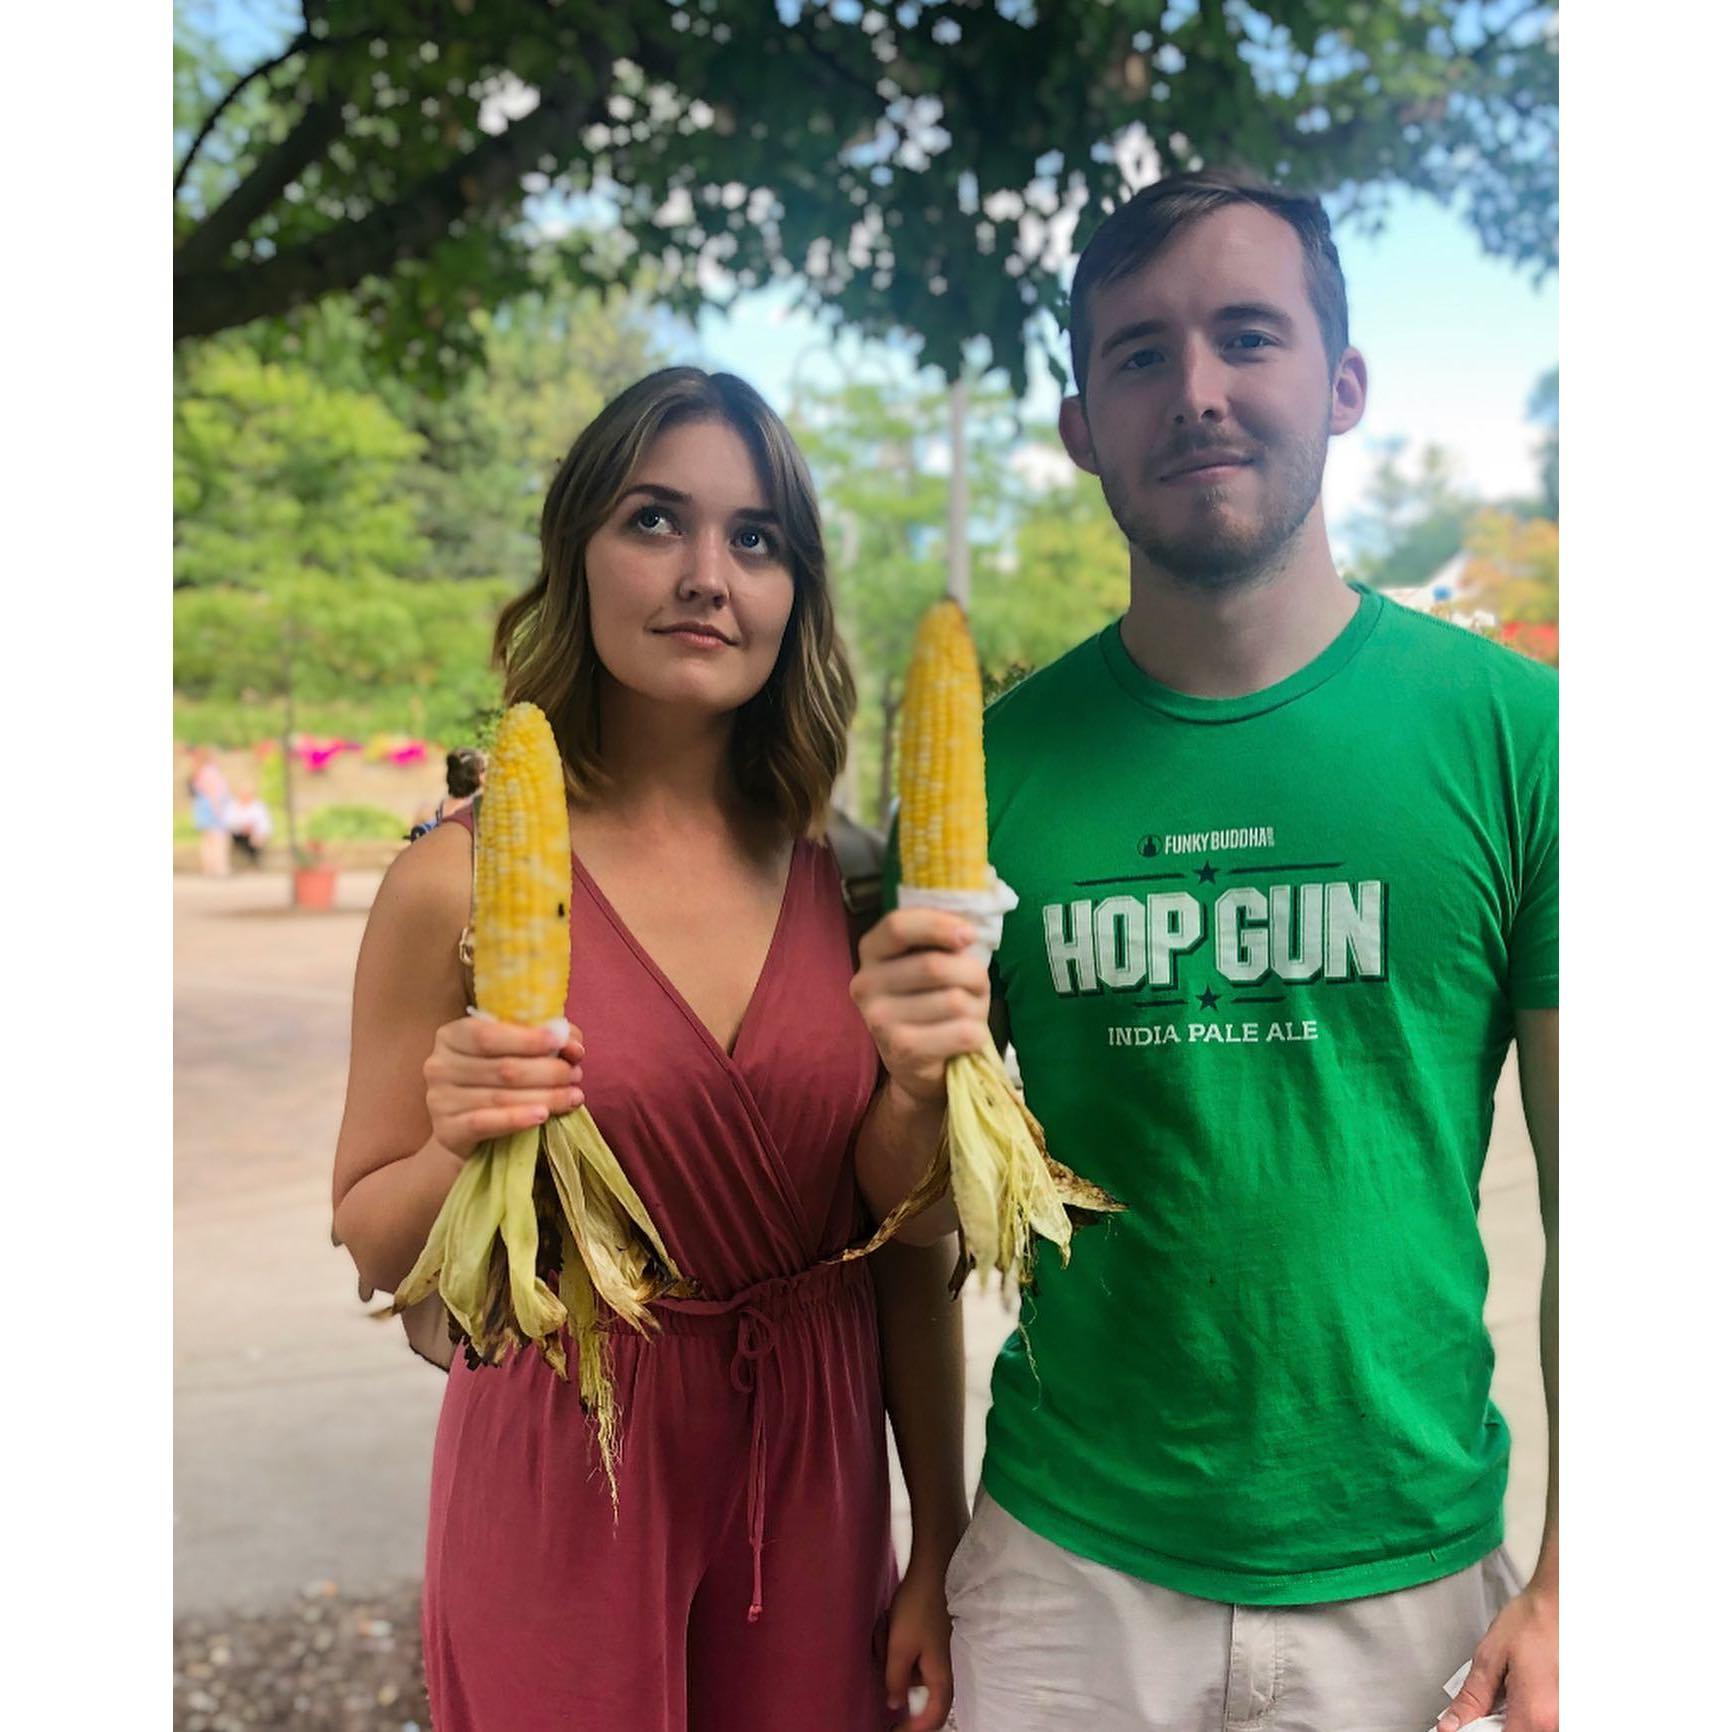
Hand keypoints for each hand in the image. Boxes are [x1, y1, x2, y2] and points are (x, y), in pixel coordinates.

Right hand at [422, 1015, 584, 1158]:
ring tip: (573, 1096)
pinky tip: (543, 1116)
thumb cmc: (494, 1082)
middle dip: (548, 1071)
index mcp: (452, 1036)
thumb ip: (542, 1041)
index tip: (561, 1041)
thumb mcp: (513, 1052)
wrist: (465, 1132)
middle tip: (576, 1075)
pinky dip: (517, 1119)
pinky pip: (485, 1123)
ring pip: (501, 1096)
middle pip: (503, 1067)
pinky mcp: (447, 1130)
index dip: (528, 1038)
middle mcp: (439, 1065)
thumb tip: (572, 1044)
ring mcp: (439, 1099)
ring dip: (545, 1096)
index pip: (489, 1034)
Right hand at [850, 909, 991, 1107]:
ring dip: (976, 1007)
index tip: (968, 935)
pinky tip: (964, 1037)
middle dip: (972, 975)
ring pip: (954, 1001)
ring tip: (966, 1015)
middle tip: (976, 987)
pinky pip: (962, 1033)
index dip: (938, 925)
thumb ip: (940, 940)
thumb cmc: (930, 999)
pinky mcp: (902, 1051)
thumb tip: (965, 933)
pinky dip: (977, 1034)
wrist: (917, 1063)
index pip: (897, 926)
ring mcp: (879, 1020)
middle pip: (935, 966)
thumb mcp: (929, 961)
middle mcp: (865, 985)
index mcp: (871, 952)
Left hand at [883, 1557, 954, 1730]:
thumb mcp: (900, 1647)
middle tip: (884, 1644)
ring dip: (889, 1648)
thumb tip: (893, 1705)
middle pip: (913, 1690)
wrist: (930, 1572)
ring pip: (904, 1667)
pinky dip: (892, 1638)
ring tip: (886, 1624)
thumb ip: (895, 1680)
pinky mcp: (924, 1639)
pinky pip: (903, 1651)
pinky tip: (889, 1620)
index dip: (914, 1730)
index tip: (893, 1731)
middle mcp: (939, 1669)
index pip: (933, 1718)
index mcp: (939, 1677)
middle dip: (892, 1672)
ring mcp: (931, 1653)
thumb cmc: (917, 1610)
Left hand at [1439, 1583, 1556, 1731]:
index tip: (1464, 1722)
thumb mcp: (1489, 1656)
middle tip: (1487, 1699)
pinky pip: (1540, 1723)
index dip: (1475, 1731)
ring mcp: (1566, 1718)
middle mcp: (1555, 1724)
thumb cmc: (1531, 1621)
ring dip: (1509, 1719)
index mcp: (1533, 1716)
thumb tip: (1450, 1723)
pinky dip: (1524, 1713)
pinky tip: (1519, 1693)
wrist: (1560, 1603)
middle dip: (1493, 1723)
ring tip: (1506, 1691)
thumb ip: (1471, 1697)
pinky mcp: (1568, 1711)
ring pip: (1526, 1730)